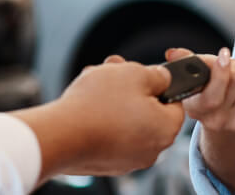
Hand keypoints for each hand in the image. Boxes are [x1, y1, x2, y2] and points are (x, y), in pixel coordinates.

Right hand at [22, 55, 184, 178]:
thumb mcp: (136, 73)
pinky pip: (109, 135)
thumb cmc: (100, 103)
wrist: (60, 135)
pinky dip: (100, 118)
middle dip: (130, 88)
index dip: (159, 84)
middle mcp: (150, 151)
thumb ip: (157, 75)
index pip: (174, 104)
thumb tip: (162, 79)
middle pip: (147, 110)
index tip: (142, 74)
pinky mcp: (103, 163)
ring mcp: (126, 160)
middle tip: (115, 71)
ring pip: (125, 120)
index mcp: (166, 130)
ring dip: (113, 99)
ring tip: (95, 82)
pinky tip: (84, 103)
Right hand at [165, 47, 234, 136]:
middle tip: (229, 68)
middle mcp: (219, 122)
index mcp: (197, 111)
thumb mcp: (194, 80)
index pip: (213, 95)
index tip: (223, 54)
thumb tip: (172, 53)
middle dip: (234, 65)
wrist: (227, 125)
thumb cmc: (208, 94)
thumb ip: (185, 63)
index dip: (221, 71)